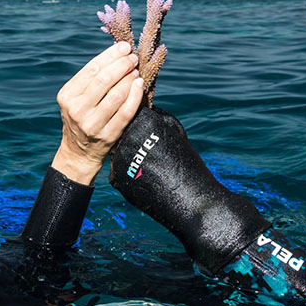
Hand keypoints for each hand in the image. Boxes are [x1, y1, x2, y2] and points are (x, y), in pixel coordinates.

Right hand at [51, 42, 143, 184]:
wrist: (79, 151)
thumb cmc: (83, 115)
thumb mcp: (77, 97)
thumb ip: (92, 78)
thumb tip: (118, 52)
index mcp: (67, 95)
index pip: (91, 69)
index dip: (110, 56)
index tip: (124, 47)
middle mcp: (77, 110)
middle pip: (104, 80)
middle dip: (122, 65)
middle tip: (133, 57)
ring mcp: (92, 124)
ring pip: (117, 95)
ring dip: (130, 79)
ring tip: (136, 71)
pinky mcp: (108, 135)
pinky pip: (126, 112)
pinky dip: (135, 96)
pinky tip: (139, 85)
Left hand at [109, 106, 270, 274]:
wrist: (190, 199)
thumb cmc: (186, 162)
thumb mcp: (175, 129)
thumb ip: (155, 115)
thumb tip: (140, 105)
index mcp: (142, 123)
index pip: (131, 112)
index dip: (142, 123)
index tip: (154, 133)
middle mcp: (127, 139)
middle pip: (123, 132)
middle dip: (133, 139)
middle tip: (154, 153)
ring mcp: (119, 160)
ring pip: (119, 151)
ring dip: (130, 155)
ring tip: (152, 167)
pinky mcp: (115, 178)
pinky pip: (118, 170)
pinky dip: (129, 173)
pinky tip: (146, 179)